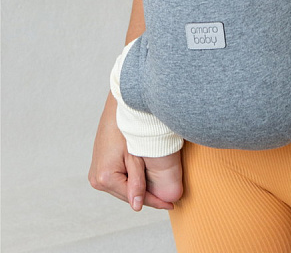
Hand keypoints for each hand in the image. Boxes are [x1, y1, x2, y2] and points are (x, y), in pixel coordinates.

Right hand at [88, 94, 174, 210]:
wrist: (118, 109)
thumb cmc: (127, 128)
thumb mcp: (135, 156)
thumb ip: (137, 182)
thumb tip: (137, 206)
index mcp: (105, 177)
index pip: (133, 197)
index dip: (153, 202)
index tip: (170, 205)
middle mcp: (96, 179)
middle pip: (126, 195)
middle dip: (147, 197)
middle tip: (168, 200)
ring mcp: (95, 175)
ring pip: (122, 189)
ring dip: (138, 190)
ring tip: (159, 192)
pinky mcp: (99, 169)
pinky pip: (118, 181)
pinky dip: (130, 181)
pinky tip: (144, 180)